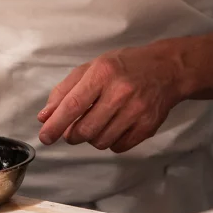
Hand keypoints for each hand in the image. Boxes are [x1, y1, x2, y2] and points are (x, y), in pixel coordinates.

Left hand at [37, 42, 184, 152]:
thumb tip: (45, 116)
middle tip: (72, 130)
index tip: (45, 136)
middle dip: (72, 135)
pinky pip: (118, 147)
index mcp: (103, 73)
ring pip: (100, 141)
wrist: (167, 69)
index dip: (56, 124)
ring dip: (91, 138)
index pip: (73, 104)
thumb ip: (65, 90)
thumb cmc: (125, 66)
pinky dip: (110, 141)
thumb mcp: (92, 67)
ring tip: (96, 123)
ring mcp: (136, 111)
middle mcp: (120, 92)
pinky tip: (113, 126)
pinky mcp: (147, 126)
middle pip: (85, 130)